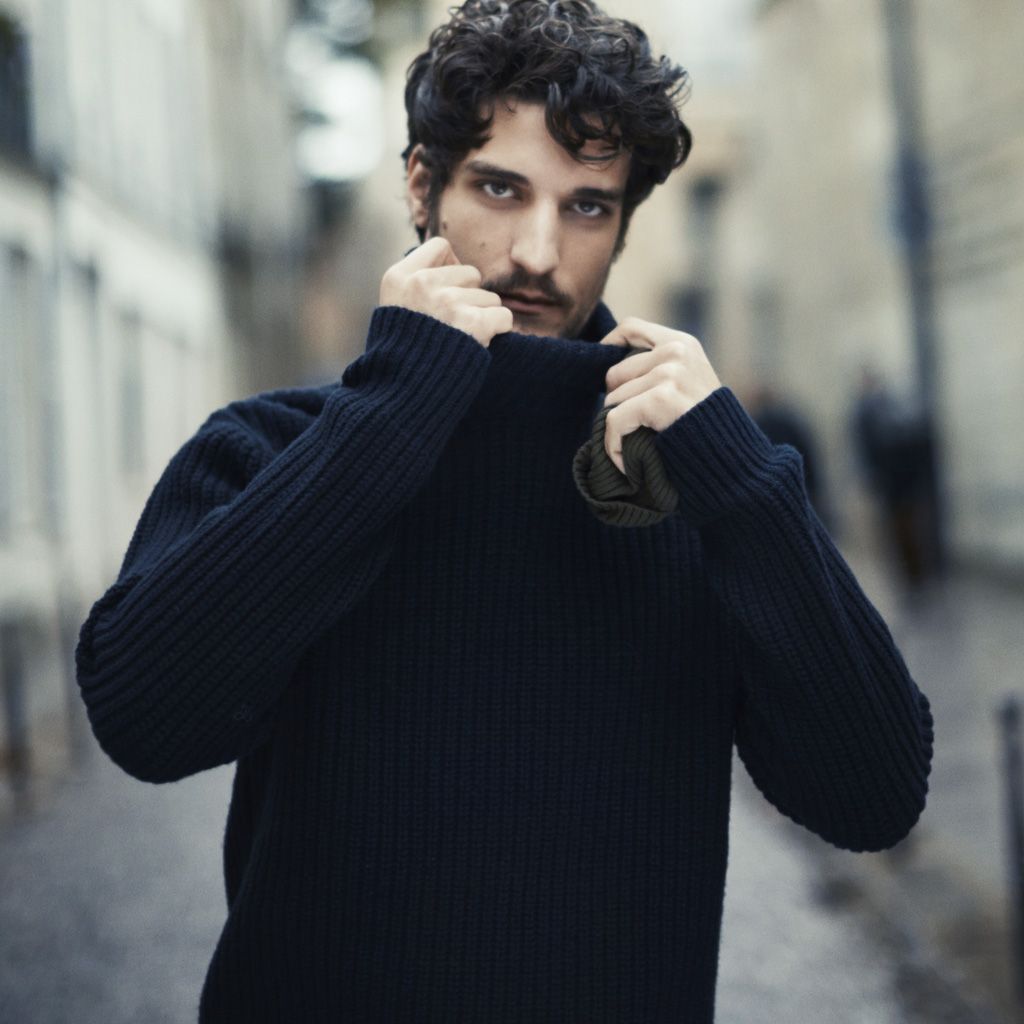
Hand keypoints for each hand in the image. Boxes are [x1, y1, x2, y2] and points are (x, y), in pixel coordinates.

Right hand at [379, 237, 512, 347]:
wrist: (402, 397)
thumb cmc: (403, 358)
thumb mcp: (396, 312)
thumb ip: (417, 286)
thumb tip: (452, 264)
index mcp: (398, 277)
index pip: (440, 247)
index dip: (450, 267)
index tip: (447, 289)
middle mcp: (422, 283)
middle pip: (471, 273)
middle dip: (469, 296)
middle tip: (454, 325)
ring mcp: (446, 301)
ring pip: (489, 297)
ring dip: (482, 318)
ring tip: (460, 340)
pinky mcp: (471, 321)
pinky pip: (503, 316)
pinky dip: (497, 332)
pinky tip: (479, 345)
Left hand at [599, 317, 721, 473]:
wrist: (731, 459)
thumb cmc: (705, 428)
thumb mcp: (689, 383)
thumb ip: (659, 368)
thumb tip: (609, 372)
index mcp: (683, 343)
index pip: (631, 328)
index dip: (609, 346)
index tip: (602, 374)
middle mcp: (677, 352)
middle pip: (614, 373)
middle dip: (616, 402)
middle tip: (631, 428)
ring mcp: (670, 373)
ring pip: (612, 400)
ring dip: (617, 430)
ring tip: (634, 447)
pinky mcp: (661, 398)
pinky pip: (615, 420)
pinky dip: (614, 446)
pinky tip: (625, 463)